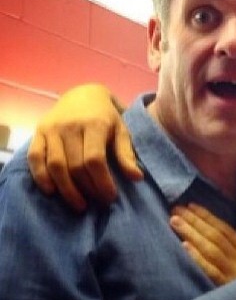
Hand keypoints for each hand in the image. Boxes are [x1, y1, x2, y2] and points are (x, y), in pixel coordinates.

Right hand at [27, 84, 141, 211]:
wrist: (83, 94)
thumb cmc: (106, 117)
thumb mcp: (121, 131)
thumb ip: (126, 155)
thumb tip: (137, 178)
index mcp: (94, 124)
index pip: (95, 159)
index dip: (102, 182)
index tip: (111, 197)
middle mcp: (70, 126)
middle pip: (75, 166)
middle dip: (87, 189)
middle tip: (97, 203)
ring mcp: (52, 128)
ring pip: (55, 165)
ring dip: (66, 189)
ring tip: (79, 205)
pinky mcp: (38, 131)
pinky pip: (35, 157)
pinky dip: (41, 176)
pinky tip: (51, 191)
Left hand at [170, 203, 235, 282]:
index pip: (225, 230)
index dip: (208, 217)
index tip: (192, 205)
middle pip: (214, 237)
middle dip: (195, 221)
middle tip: (176, 208)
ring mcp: (231, 273)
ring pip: (209, 249)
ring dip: (191, 233)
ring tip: (174, 220)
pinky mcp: (226, 287)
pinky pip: (210, 271)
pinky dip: (197, 257)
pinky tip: (184, 245)